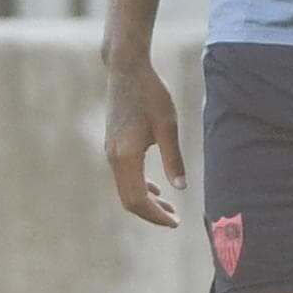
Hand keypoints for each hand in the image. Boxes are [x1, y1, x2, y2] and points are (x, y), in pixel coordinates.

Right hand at [103, 56, 187, 226]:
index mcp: (126, 155)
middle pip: (128, 199)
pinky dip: (139, 186)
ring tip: (170, 208)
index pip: (138, 198)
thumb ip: (173, 159)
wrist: (126, 70)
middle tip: (175, 220)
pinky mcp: (113, 144)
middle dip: (151, 212)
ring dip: (146, 200)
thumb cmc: (151, 94)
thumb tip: (181, 189)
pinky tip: (156, 188)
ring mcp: (110, 151)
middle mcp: (113, 157)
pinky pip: (123, 175)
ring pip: (125, 188)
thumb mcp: (168, 126)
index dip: (155, 215)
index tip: (175, 222)